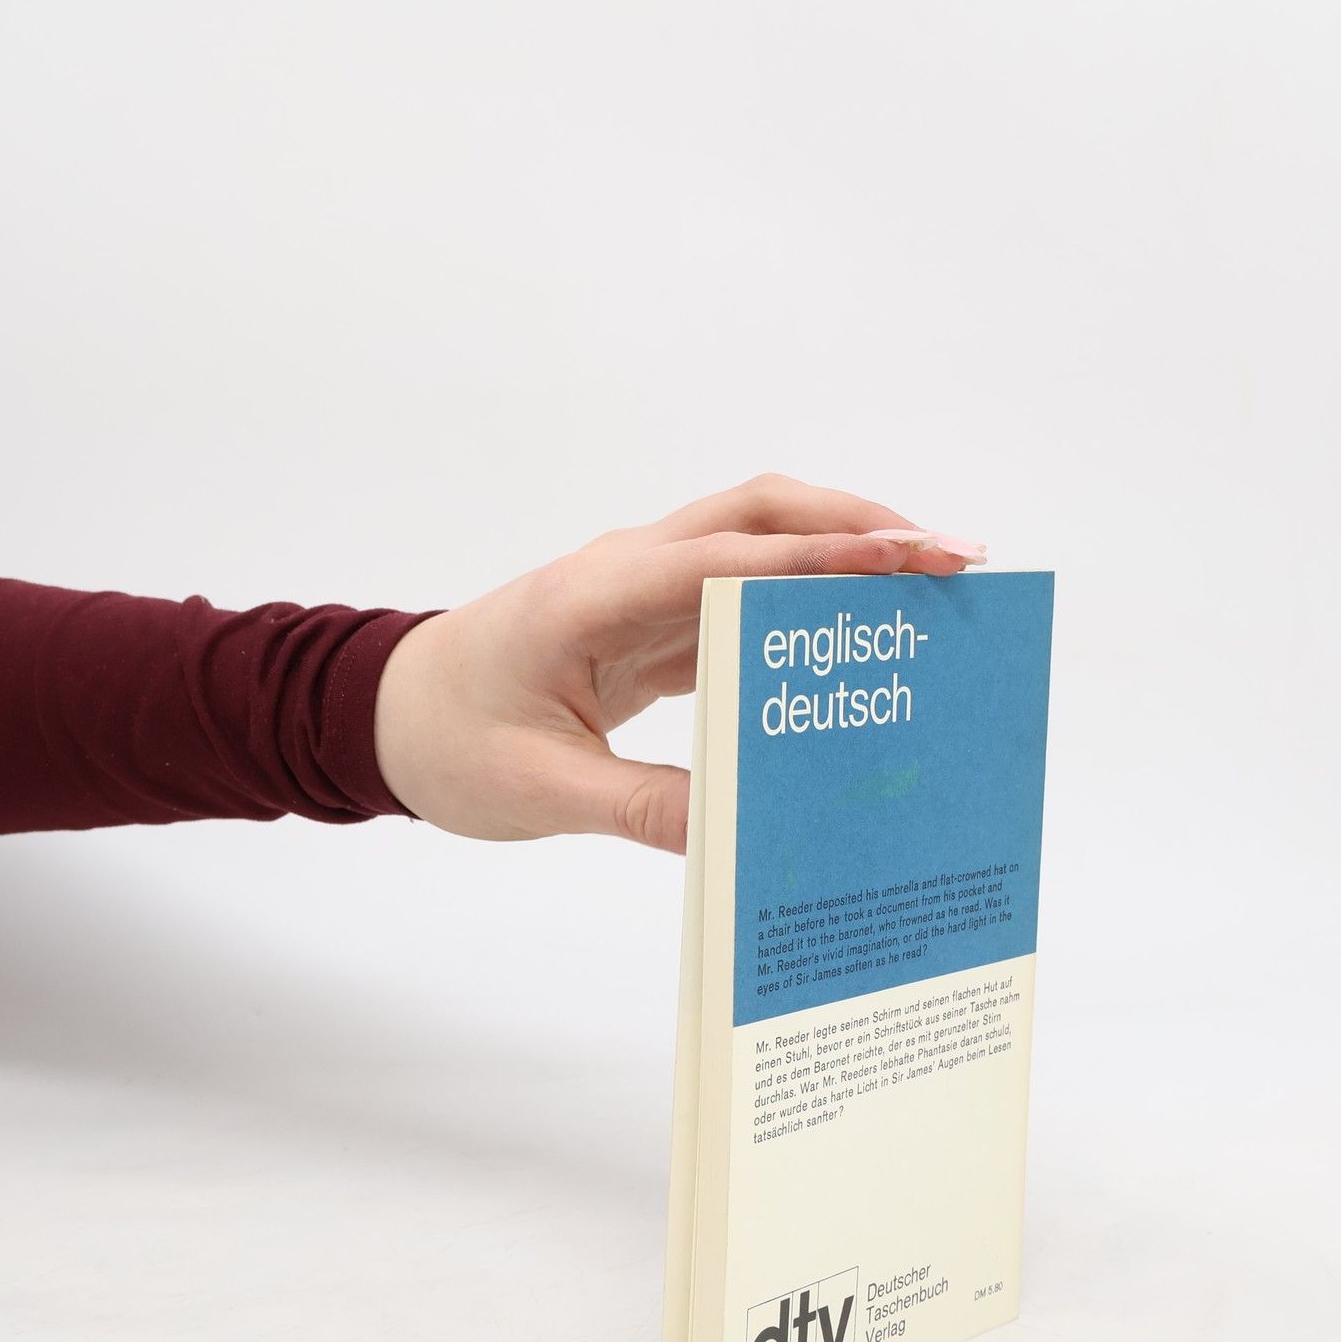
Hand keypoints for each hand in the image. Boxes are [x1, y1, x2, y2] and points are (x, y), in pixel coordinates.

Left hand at [372, 475, 984, 850]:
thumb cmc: (447, 741)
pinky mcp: (655, 622)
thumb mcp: (539, 789)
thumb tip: (739, 828)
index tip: (911, 556)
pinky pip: (745, 596)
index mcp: (596, 594)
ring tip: (933, 588)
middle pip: (763, 513)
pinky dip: (810, 603)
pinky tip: (862, 639)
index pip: (730, 558)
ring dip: (845, 551)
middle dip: (861, 523)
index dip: (826, 555)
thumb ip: (640, 804)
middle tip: (954, 559)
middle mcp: (630, 571)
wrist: (386, 715)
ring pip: (762, 543)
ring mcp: (645, 590)